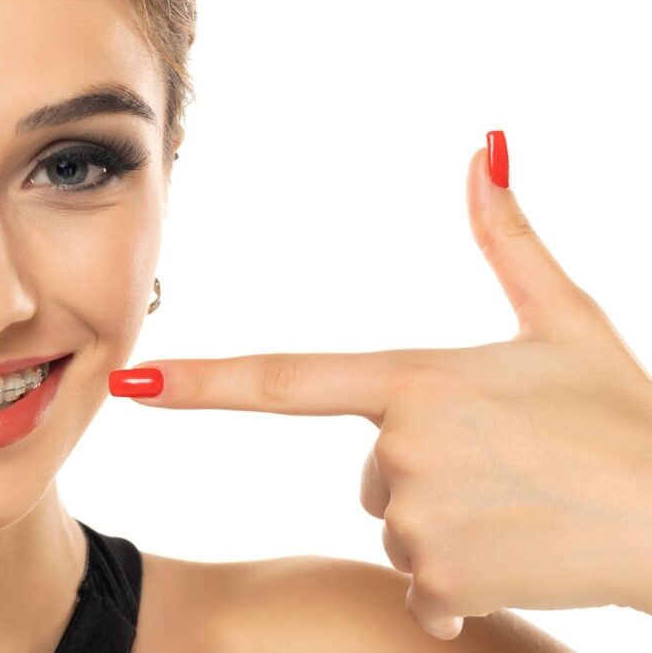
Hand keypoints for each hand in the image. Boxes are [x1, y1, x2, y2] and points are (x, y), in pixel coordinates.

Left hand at [110, 132, 651, 639]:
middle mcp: (401, 448)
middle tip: (502, 467)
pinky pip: (422, 586)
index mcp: (414, 379)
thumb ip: (506, 239)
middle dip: (419, 471)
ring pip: (396, 524)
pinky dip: (457, 578)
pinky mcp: (442, 580)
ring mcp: (418, 519)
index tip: (134, 382)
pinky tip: (516, 552)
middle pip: (369, 469)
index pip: (282, 380)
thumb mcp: (565, 319)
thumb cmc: (622, 415)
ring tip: (518, 506)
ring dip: (445, 522)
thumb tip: (483, 151)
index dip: (201, 382)